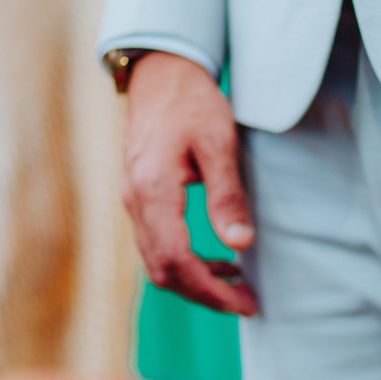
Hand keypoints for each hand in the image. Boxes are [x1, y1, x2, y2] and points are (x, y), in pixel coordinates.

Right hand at [121, 51, 257, 314]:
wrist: (161, 74)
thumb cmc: (194, 104)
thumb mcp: (219, 145)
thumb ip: (228, 195)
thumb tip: (241, 244)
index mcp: (153, 191)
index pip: (178, 261)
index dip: (212, 290)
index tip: (246, 304)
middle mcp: (135, 202)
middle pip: (164, 270)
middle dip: (205, 295)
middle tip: (247, 304)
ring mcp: (133, 201)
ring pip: (157, 261)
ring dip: (196, 281)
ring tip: (239, 287)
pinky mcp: (140, 197)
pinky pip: (157, 243)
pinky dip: (186, 262)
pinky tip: (221, 259)